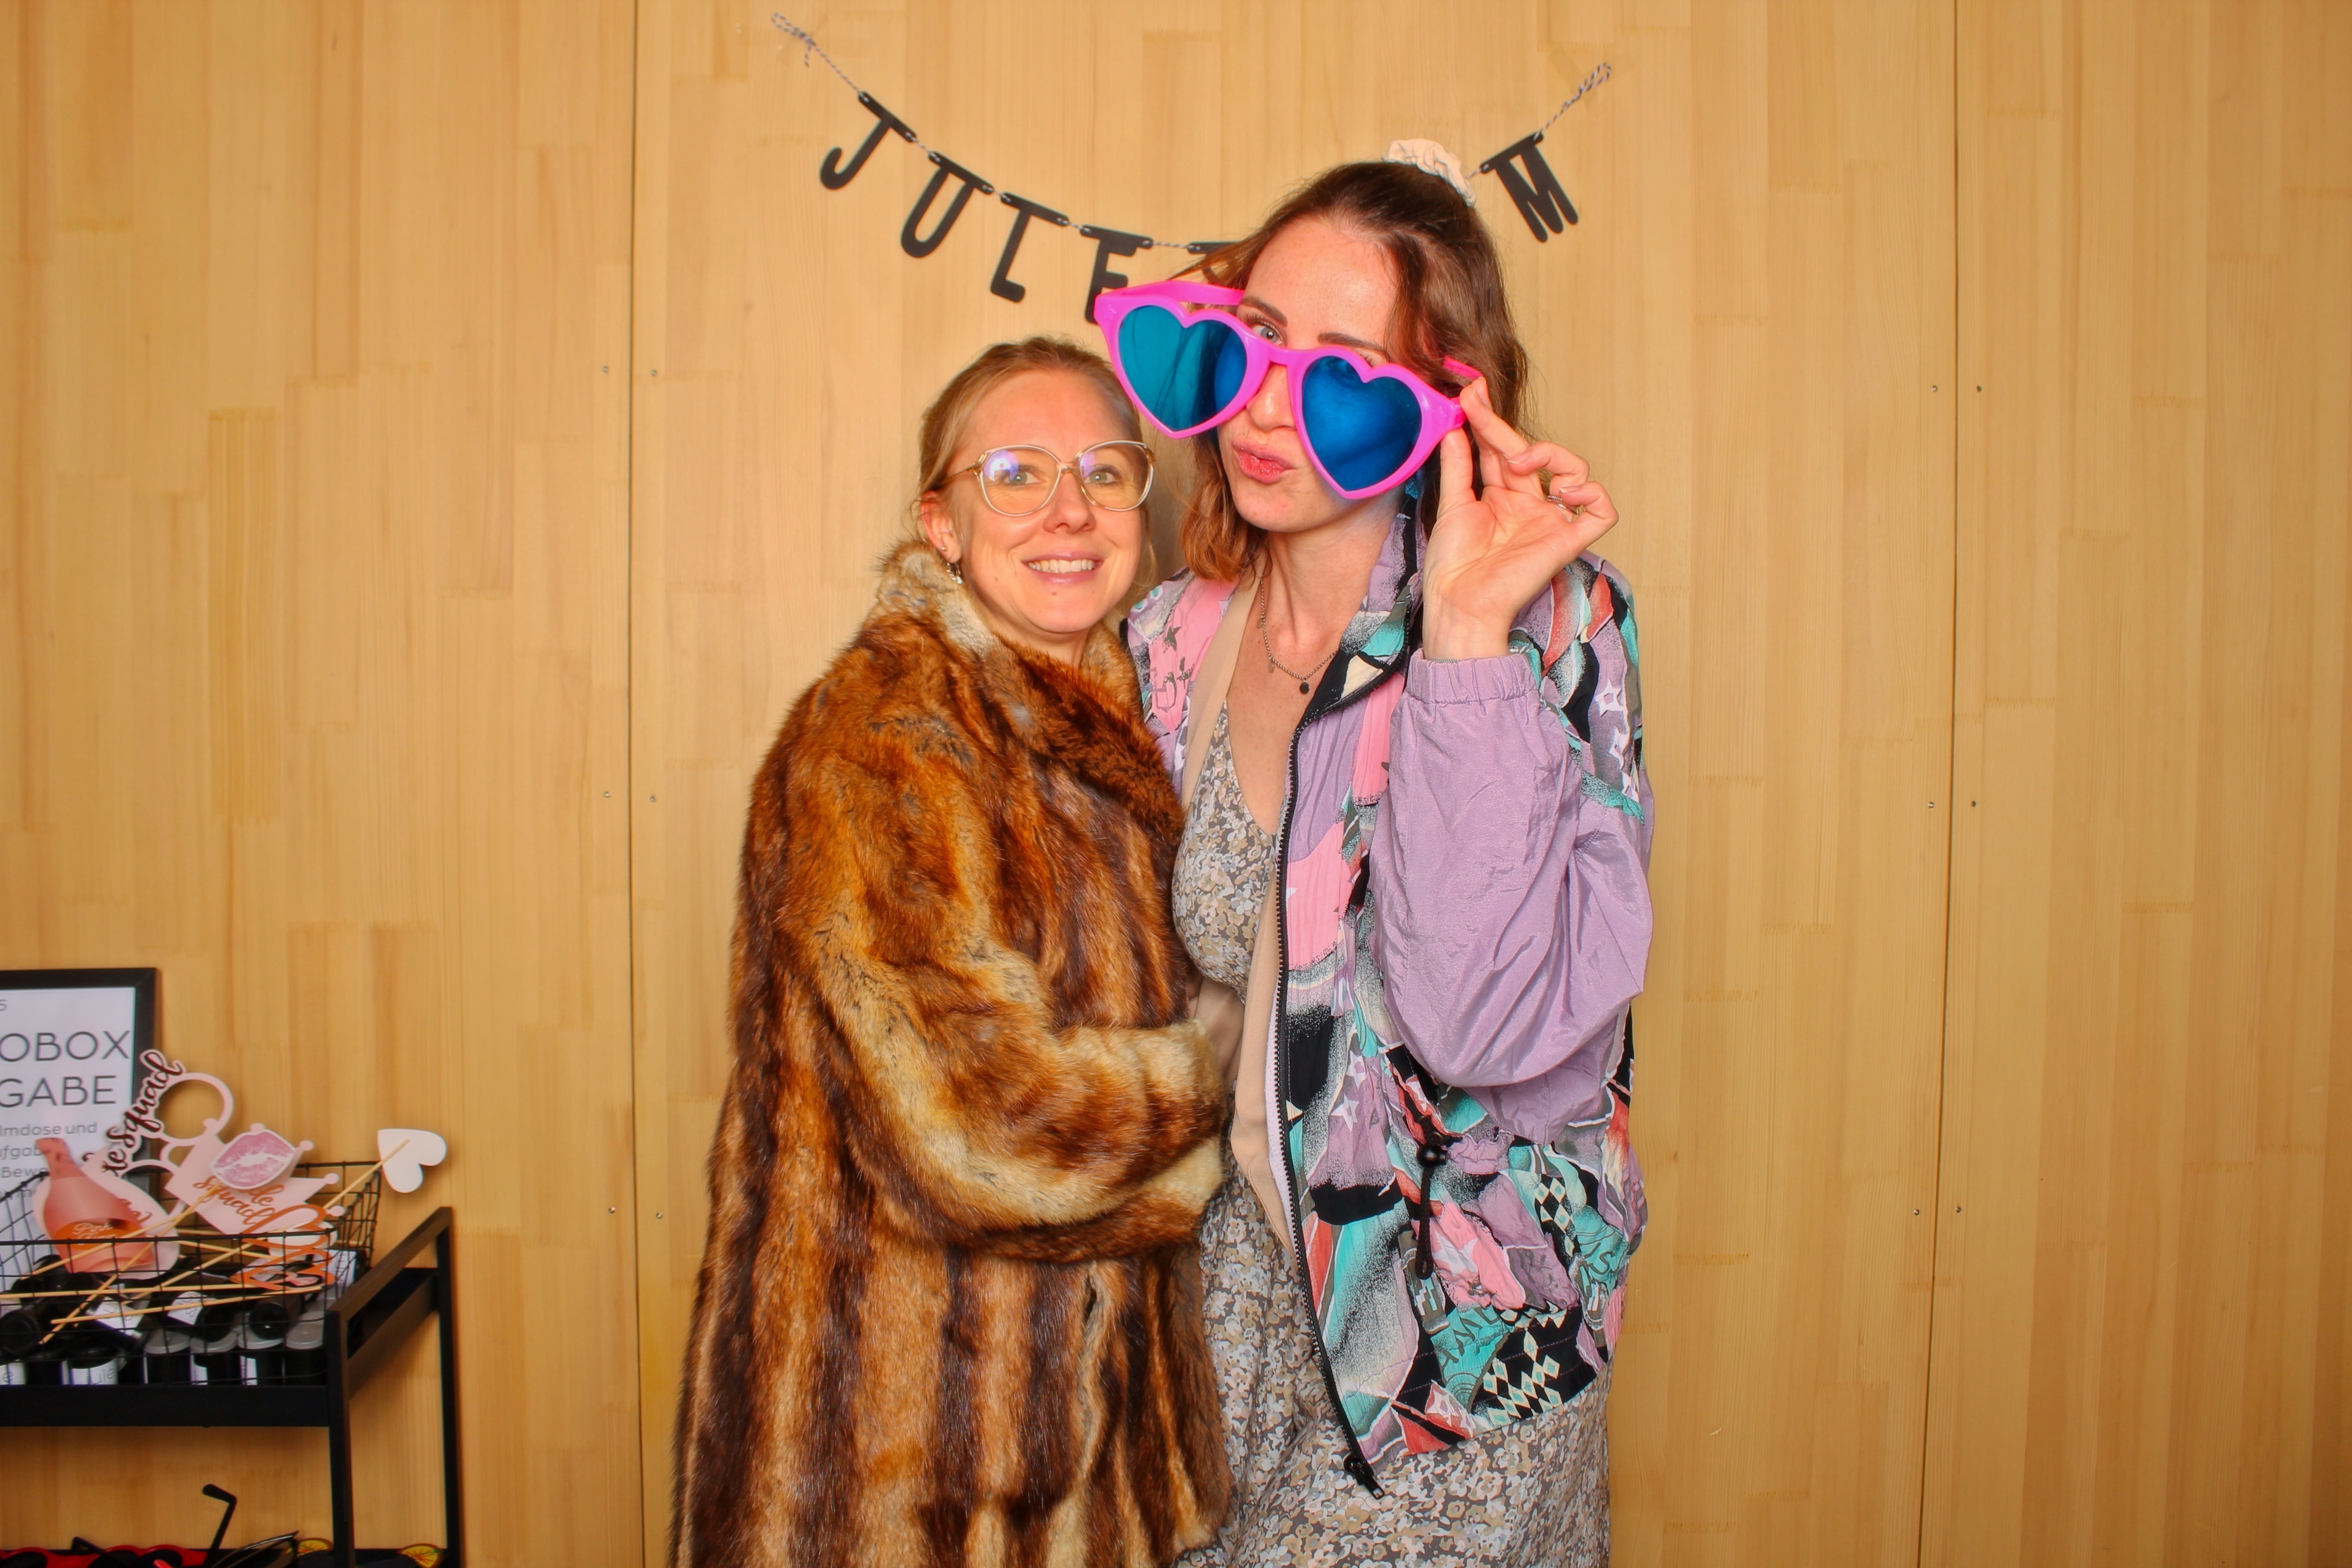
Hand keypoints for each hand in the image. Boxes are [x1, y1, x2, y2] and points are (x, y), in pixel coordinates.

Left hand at [1421, 378, 1618, 660]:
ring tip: (1518, 462)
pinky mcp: (1567, 541)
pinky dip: (1594, 495)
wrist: (1458, 603)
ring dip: (1550, 455)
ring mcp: (1551, 522)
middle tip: (1478, 406)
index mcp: (1502, 498)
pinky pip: (1601, 513)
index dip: (1489, 420)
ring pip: (1574, 472)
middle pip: (1532, 454)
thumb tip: (1455, 427)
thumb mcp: (1451, 505)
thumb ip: (1458, 466)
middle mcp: (1530, 506)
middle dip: (1504, 427)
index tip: (1471, 392)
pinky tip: (1566, 491)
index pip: (1502, 450)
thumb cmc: (1452, 565)